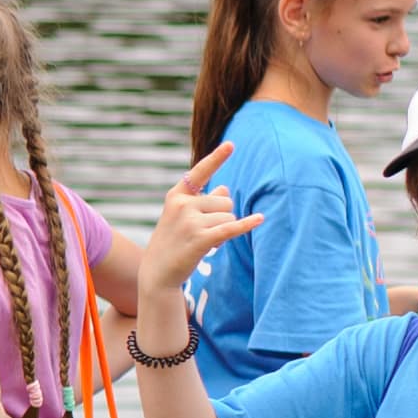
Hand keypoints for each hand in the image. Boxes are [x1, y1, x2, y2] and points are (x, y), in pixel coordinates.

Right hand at [138, 142, 264, 297]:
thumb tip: (225, 188)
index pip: (200, 173)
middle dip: (222, 215)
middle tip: (203, 231)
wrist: (157, 273)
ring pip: (229, 216)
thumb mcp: (182, 217)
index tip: (232, 144)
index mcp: (177, 196)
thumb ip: (204, 200)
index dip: (217, 158)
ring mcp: (190, 222)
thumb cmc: (172, 242)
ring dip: (223, 229)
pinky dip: (246, 224)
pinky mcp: (201, 239)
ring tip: (203, 241)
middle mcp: (182, 205)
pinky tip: (260, 219)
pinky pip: (231, 228)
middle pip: (224, 200)